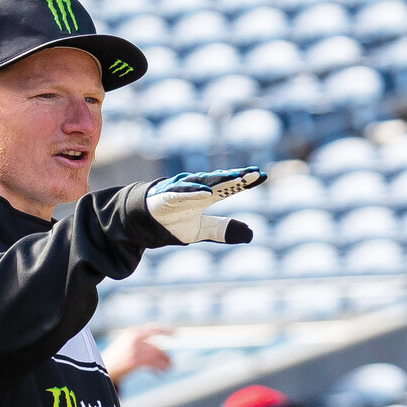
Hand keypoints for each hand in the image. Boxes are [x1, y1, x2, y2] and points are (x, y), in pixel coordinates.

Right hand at [103, 326, 170, 382]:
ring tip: (168, 369)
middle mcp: (134, 338)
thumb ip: (141, 343)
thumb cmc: (117, 358)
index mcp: (132, 332)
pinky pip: (152, 364)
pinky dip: (159, 369)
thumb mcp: (126, 344)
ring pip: (157, 355)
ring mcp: (134, 349)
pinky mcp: (134, 360)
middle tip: (172, 363)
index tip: (175, 333)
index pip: (152, 328)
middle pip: (157, 345)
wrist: (104, 367)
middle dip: (166, 355)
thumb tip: (160, 348)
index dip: (165, 330)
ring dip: (165, 363)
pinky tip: (160, 374)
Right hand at [146, 168, 265, 244]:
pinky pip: (181, 193)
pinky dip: (193, 192)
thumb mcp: (201, 231)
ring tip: (237, 178)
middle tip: (255, 172)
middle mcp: (195, 189)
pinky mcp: (166, 197)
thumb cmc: (174, 222)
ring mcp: (181, 191)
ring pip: (203, 182)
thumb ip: (222, 230)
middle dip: (237, 177)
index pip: (230, 187)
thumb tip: (251, 234)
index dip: (245, 181)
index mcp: (206, 196)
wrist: (144, 224)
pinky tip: (207, 193)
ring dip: (220, 179)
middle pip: (220, 181)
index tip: (262, 176)